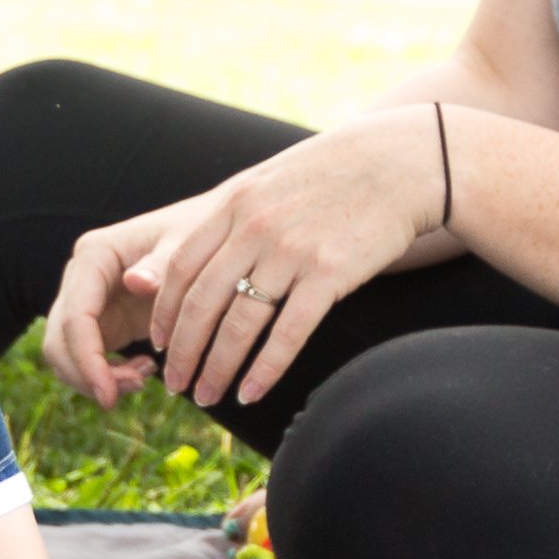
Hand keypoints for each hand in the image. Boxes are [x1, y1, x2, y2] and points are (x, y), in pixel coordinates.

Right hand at [41, 189, 210, 405]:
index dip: (86, 360)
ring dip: (98, 379)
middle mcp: (81, 278)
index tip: (109, 395)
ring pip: (68, 356)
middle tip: (136, 387)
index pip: (75, 316)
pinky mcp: (101, 322)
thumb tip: (135, 281)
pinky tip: (147, 369)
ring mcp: (87, 301)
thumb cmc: (200, 235)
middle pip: (60, 342)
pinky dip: (110, 375)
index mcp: (94, 255)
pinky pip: (89, 360)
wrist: (211, 238)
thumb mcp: (188, 246)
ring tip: (145, 377)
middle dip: (89, 375)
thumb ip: (164, 265)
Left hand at [69, 114, 447, 413]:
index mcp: (234, 204)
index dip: (165, 311)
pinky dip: (265, 369)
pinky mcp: (330, 272)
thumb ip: (234, 218)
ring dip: (218, 368)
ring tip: (208, 397)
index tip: (160, 344)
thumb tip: (202, 257)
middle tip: (176, 384)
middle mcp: (255, 227)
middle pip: (203, 302)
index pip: (182, 267)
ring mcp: (291, 251)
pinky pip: (288, 332)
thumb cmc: (333, 174)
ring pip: (240, 324)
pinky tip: (252, 393)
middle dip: (183, 351)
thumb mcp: (271, 183)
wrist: (398, 162)